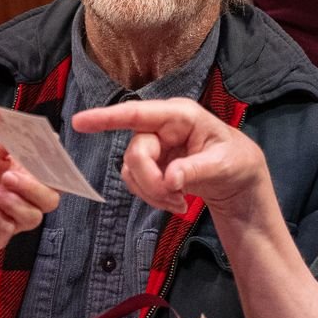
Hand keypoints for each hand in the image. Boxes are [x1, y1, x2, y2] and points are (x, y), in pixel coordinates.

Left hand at [0, 134, 57, 245]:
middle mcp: (27, 199)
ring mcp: (13, 218)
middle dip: (33, 189)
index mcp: (31, 176)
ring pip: (31, 217)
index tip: (45, 164)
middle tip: (9, 177)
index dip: (58, 174)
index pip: (57, 179)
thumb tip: (45, 135)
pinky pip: (7, 232)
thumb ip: (16, 139)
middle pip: (49, 201)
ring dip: (12, 203)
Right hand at [71, 98, 271, 218]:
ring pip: (131, 171)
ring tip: (180, 202)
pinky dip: (152, 197)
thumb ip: (195, 170)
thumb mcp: (225, 165)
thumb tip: (170, 180)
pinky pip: (136, 182)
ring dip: (152, 193)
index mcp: (180, 116)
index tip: (79, 122)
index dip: (107, 117)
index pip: (138, 114)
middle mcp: (161, 127)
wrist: (238, 181)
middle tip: (174, 199)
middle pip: (135, 153)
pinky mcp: (151, 165)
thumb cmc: (237, 162)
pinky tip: (175, 202)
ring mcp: (154, 146)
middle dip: (150, 181)